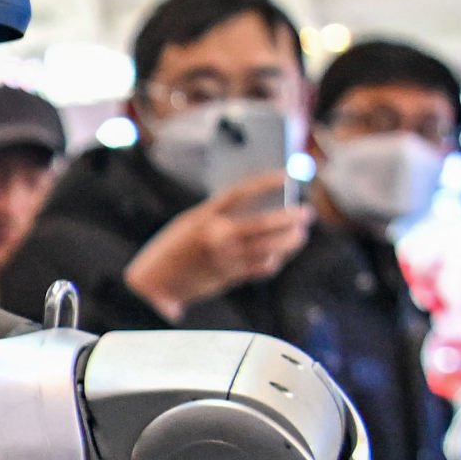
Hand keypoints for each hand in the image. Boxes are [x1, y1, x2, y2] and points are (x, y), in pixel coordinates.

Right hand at [122, 169, 310, 316]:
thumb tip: (256, 210)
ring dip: (291, 240)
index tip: (286, 175)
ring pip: (270, 248)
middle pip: (264, 224)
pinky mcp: (230, 277)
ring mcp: (225, 258)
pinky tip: (279, 255)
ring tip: (300, 234)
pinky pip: (261, 267)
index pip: (241, 193)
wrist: (153, 284)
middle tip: (306, 213)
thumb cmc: (171, 249)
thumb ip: (218, 218)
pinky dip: (274, 261)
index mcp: (202, 216)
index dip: (265, 182)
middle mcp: (216, 236)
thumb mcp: (188, 224)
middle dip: (291, 218)